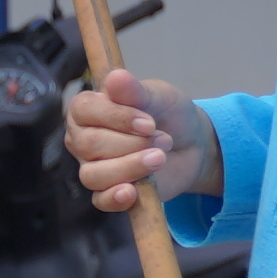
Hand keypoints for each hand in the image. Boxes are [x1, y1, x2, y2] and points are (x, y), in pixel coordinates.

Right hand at [67, 63, 216, 216]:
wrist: (193, 144)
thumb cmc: (169, 114)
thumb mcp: (159, 96)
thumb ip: (136, 90)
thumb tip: (116, 77)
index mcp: (88, 110)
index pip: (84, 110)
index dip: (116, 117)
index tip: (148, 122)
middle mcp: (83, 139)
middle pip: (89, 145)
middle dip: (132, 143)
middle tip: (163, 139)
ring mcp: (93, 167)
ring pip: (94, 174)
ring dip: (132, 166)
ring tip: (160, 158)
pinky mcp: (109, 192)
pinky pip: (100, 201)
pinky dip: (115, 198)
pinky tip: (133, 192)